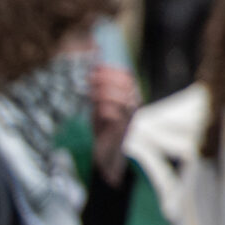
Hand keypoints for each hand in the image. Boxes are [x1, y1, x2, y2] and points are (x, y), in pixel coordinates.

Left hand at [89, 63, 139, 183]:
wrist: (107, 157)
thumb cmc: (104, 130)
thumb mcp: (100, 107)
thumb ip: (99, 91)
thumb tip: (92, 70)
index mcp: (130, 97)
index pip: (128, 77)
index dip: (112, 69)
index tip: (96, 66)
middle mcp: (133, 106)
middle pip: (127, 84)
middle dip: (107, 78)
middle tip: (91, 77)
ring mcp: (129, 118)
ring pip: (123, 98)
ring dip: (105, 92)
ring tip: (91, 92)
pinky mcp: (122, 131)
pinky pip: (117, 116)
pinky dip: (105, 110)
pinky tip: (97, 110)